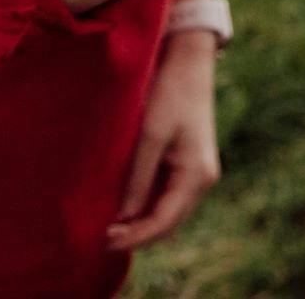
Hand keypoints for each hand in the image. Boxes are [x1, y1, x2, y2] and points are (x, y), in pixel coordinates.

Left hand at [107, 31, 220, 252]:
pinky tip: (125, 207)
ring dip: (142, 224)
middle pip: (169, 223)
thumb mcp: (150, 136)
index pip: (164, 221)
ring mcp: (198, 173)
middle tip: (101, 239)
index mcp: (196, 175)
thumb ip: (138, 178)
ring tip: (110, 227)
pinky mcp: (189, 164)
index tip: (103, 240)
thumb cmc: (169, 95)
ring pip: (169, 213)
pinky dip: (148, 208)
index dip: (134, 237)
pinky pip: (168, 197)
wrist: (188, 64)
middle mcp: (203, 179)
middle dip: (138, 235)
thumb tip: (124, 217)